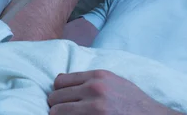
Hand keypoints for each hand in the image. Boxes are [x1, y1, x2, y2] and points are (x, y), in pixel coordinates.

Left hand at [48, 70, 173, 114]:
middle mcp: (94, 89)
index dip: (59, 93)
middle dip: (57, 107)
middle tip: (65, 113)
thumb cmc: (132, 102)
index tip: (63, 101)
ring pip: (56, 113)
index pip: (59, 81)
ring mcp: (94, 109)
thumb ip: (90, 80)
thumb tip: (59, 82)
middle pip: (54, 98)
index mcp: (98, 76)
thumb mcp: (113, 82)